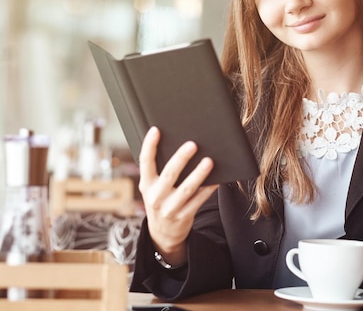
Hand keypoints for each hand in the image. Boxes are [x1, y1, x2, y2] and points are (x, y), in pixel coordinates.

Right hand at [138, 126, 218, 265]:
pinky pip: (199, 200)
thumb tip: (176, 145)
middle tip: (192, 144)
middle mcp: (155, 197)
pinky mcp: (184, 216)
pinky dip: (208, 188)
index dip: (149, 146)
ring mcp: (170, 208)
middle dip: (181, 158)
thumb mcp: (152, 188)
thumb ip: (158, 171)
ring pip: (187, 188)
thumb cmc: (160, 200)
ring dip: (199, 174)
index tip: (155, 130)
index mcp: (146, 185)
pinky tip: (217, 179)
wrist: (162, 233)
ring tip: (209, 161)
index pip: (145, 162)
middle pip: (169, 174)